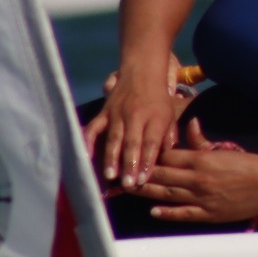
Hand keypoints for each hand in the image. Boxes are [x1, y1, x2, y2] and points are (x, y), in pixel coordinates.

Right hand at [83, 60, 183, 189]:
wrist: (142, 72)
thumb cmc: (158, 99)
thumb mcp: (170, 116)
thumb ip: (168, 137)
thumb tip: (165, 157)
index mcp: (155, 118)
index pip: (151, 143)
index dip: (147, 162)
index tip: (143, 179)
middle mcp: (136, 117)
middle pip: (132, 143)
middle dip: (129, 165)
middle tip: (128, 184)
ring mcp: (118, 114)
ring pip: (114, 138)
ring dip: (111, 158)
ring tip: (110, 176)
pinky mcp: (104, 112)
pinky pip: (94, 127)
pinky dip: (88, 141)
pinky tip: (86, 156)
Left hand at [132, 121, 257, 223]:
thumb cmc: (250, 165)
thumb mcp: (225, 149)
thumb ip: (202, 140)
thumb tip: (189, 123)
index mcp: (202, 159)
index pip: (168, 157)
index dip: (151, 156)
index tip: (136, 155)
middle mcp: (197, 179)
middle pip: (162, 176)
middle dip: (141, 175)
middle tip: (120, 175)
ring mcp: (201, 198)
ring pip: (167, 194)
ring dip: (147, 192)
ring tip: (129, 190)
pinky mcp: (208, 213)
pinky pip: (183, 213)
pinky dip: (167, 212)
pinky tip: (153, 211)